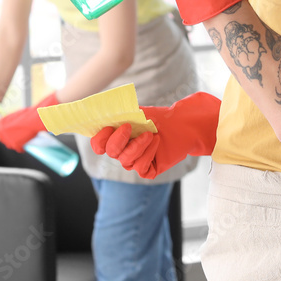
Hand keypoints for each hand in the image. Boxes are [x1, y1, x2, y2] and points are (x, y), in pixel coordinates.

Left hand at [0, 92, 58, 151]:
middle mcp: (1, 134)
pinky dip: (22, 147)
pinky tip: (27, 141)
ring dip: (16, 142)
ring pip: (10, 144)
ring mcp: (9, 141)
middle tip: (18, 133)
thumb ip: (7, 122)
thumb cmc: (26, 115)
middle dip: (9, 137)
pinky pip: (18, 149)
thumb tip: (8, 126)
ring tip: (24, 135)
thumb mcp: (14, 116)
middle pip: (3, 138)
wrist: (34, 120)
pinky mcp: (16, 146)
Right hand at [90, 92, 220, 178]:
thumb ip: (122, 113)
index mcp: (117, 138)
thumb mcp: (139, 112)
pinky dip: (148, 153)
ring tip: (150, 134)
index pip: (99, 145)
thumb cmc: (159, 118)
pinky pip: (140, 167)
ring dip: (138, 145)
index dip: (100, 139)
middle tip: (129, 127)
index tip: (109, 127)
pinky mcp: (148, 170)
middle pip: (111, 152)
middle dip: (118, 139)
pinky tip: (156, 142)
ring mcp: (135, 161)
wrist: (182, 125)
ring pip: (126, 160)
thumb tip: (107, 111)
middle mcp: (123, 152)